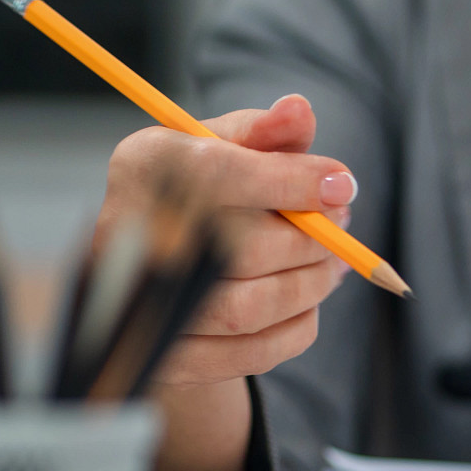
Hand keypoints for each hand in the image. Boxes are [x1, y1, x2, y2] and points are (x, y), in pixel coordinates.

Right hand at [104, 94, 356, 470]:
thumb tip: (300, 111)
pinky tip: (305, 300)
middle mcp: (126, 234)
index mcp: (144, 166)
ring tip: (332, 264)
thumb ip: (266, 132)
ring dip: (311, 285)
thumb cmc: (200, 195)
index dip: (290, 182)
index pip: (216, 175)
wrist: (154, 270)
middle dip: (311, 241)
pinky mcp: (170, 360)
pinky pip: (254, 353)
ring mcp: (142, 305)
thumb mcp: (226, 148)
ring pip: (249, 307)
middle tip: (342, 227)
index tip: (343, 185)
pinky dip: (298, 326)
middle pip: (240, 247)